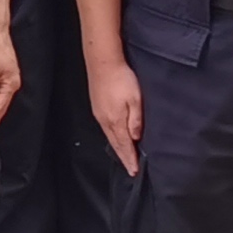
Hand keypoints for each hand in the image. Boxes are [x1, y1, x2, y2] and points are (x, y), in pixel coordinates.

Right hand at [91, 54, 144, 176]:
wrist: (102, 61)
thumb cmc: (121, 78)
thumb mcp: (135, 99)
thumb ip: (136, 120)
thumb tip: (136, 137)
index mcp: (115, 121)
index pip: (124, 146)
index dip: (130, 159)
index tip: (135, 171)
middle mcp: (105, 120)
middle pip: (115, 144)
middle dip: (123, 157)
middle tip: (130, 168)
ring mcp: (99, 114)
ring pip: (110, 136)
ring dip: (118, 148)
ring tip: (125, 156)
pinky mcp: (97, 107)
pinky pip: (106, 128)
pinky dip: (113, 137)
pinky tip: (116, 136)